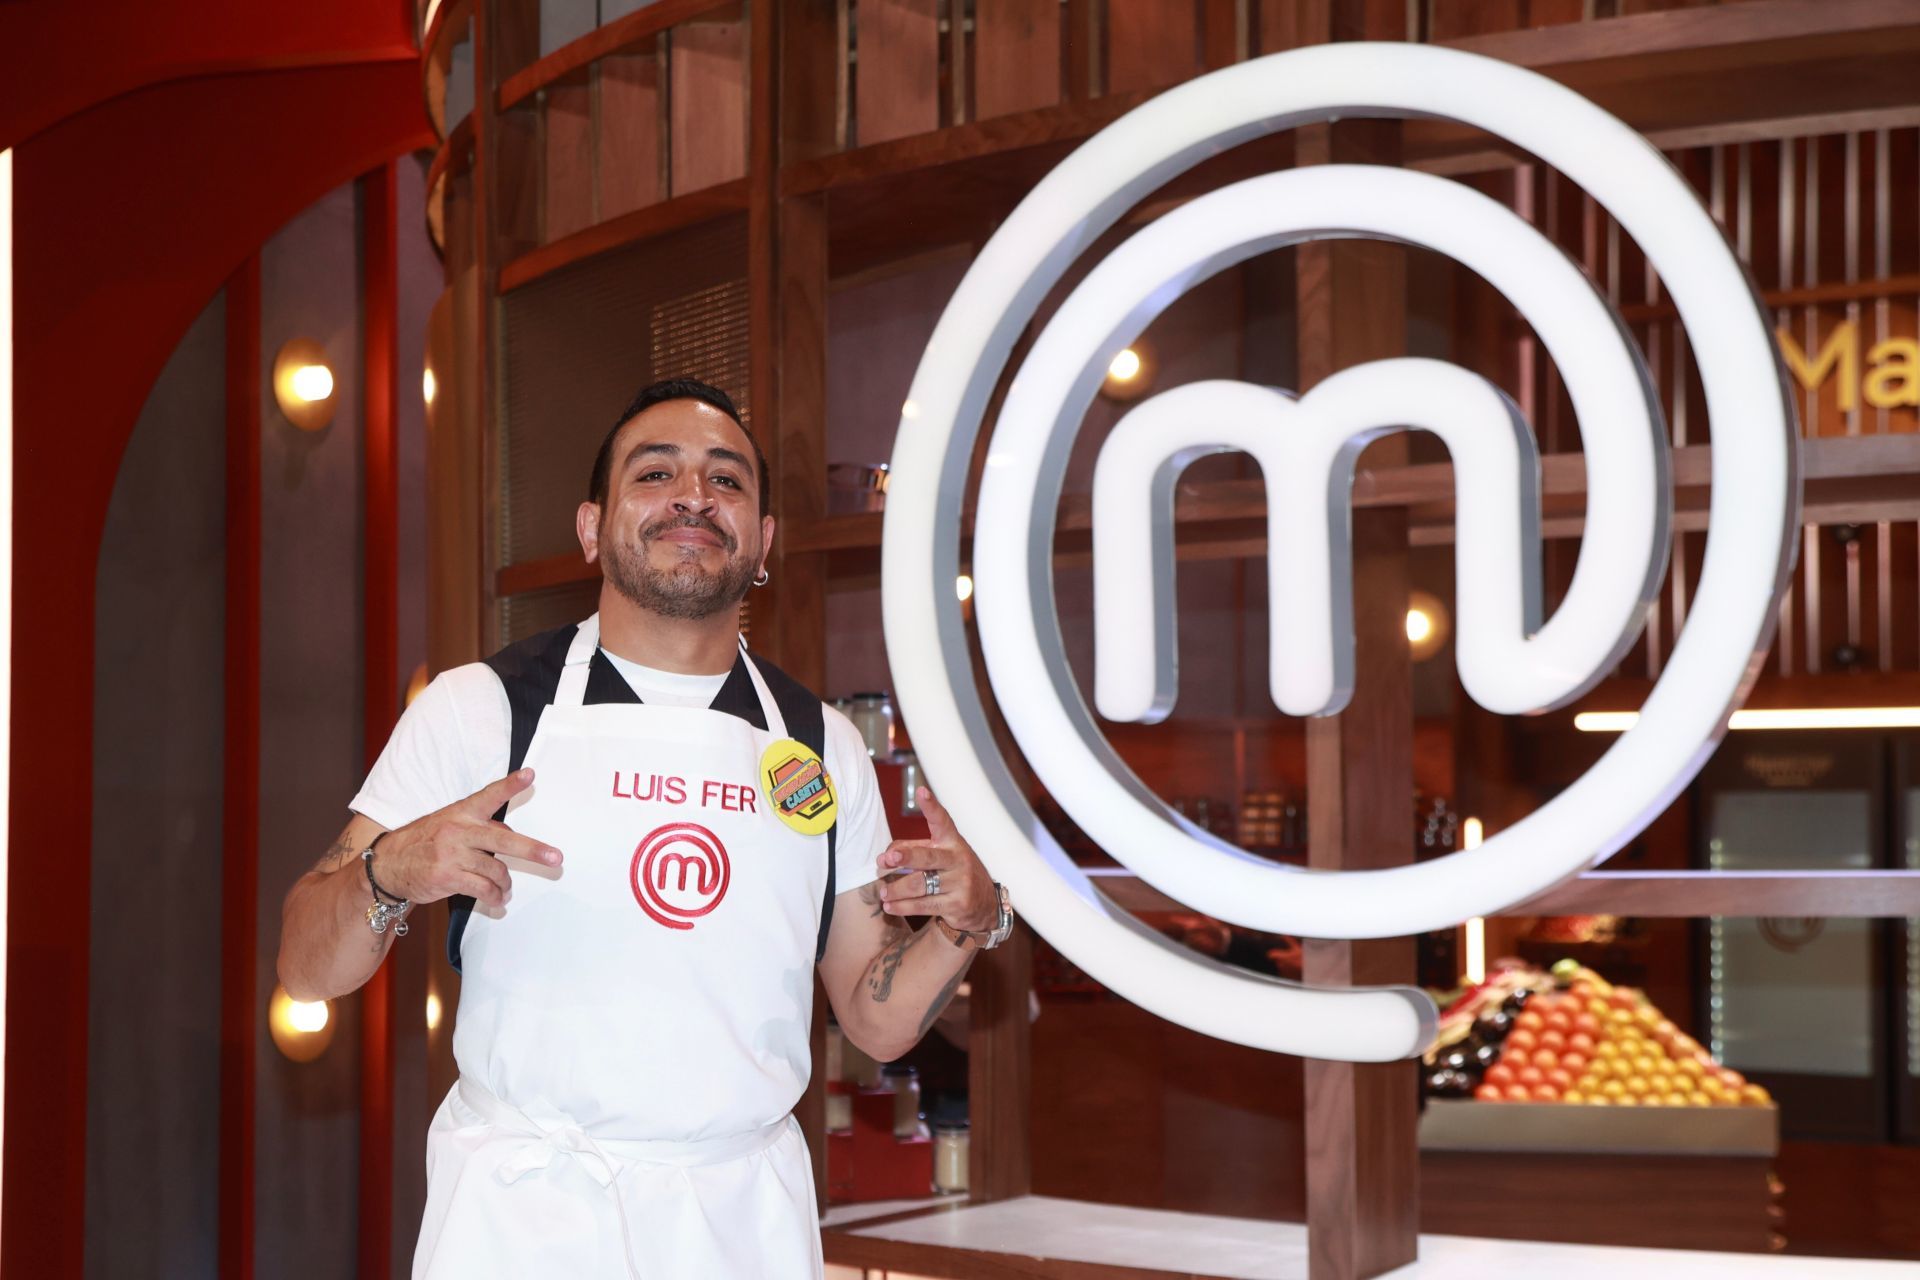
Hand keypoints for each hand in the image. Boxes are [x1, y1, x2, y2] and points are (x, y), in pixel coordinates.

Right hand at [371, 769, 563, 910]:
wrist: (388, 864)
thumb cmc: (424, 842)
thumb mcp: (448, 825)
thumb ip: (479, 828)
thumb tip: (511, 838)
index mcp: (461, 812)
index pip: (489, 796)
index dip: (510, 785)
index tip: (529, 775)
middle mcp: (459, 831)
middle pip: (504, 840)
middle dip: (533, 850)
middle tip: (555, 858)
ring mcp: (452, 855)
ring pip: (496, 870)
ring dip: (506, 883)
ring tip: (506, 889)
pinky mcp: (448, 877)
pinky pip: (483, 889)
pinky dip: (495, 897)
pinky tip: (498, 900)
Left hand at [874, 787, 995, 932]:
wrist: (984, 904)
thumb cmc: (954, 872)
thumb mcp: (940, 855)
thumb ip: (913, 850)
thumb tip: (885, 856)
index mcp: (953, 842)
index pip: (942, 821)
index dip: (931, 807)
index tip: (921, 792)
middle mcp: (958, 860)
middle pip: (928, 857)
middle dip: (907, 857)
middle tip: (887, 858)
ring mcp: (959, 883)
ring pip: (920, 885)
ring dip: (897, 889)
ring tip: (883, 892)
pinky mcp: (956, 905)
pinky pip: (923, 905)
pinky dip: (902, 906)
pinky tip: (889, 906)